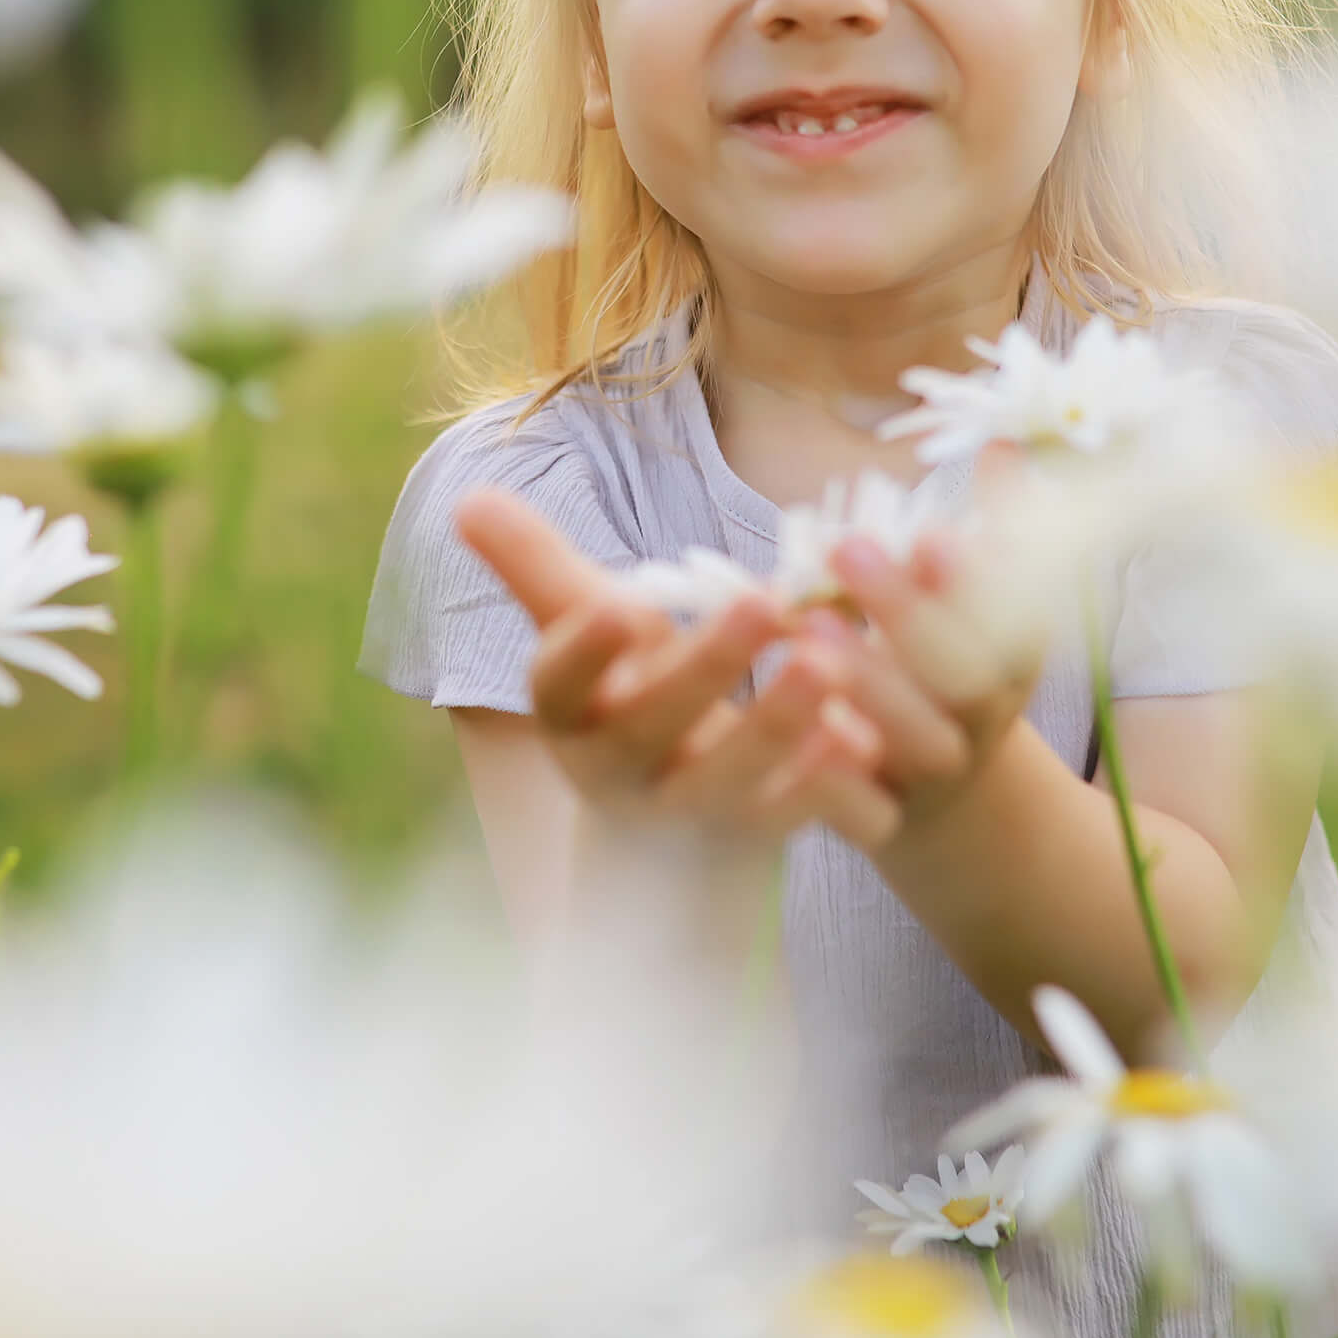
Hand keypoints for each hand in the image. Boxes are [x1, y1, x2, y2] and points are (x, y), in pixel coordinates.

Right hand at [453, 488, 901, 850]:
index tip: (619, 605)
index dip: (583, 651)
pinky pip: (789, 818)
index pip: (559, 684)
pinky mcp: (754, 839)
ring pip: (727, 779)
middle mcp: (618, 770)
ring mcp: (687, 811)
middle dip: (704, 668)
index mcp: (570, 712)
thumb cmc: (628, 695)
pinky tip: (868, 738)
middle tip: (764, 603)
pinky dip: (826, 783)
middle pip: (651, 725)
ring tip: (827, 662)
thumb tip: (469, 497)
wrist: (668, 835)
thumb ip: (535, 568)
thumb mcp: (583, 635)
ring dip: (778, 722)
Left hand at [809, 527, 1043, 827]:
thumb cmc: (946, 674)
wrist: (945, 802)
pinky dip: (836, 782)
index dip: (980, 579)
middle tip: (846, 546)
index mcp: (1012, 659)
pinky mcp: (883, 820)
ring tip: (809, 629)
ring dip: (870, 684)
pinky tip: (799, 738)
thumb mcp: (977, 608)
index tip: (929, 531)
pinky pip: (865, 811)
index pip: (1013, 616)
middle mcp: (981, 718)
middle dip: (910, 610)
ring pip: (916, 740)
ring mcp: (934, 774)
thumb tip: (1002, 444)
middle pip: (963, 674)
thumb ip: (990, 528)